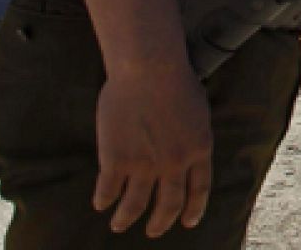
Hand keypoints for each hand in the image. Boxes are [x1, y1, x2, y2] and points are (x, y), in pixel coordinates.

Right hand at [92, 60, 212, 236]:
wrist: (150, 68)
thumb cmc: (175, 80)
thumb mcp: (198, 111)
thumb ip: (193, 136)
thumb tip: (188, 150)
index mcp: (199, 149)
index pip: (200, 189)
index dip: (194, 209)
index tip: (188, 222)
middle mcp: (174, 163)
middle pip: (170, 204)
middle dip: (161, 222)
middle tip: (154, 231)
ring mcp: (145, 165)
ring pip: (135, 206)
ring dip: (127, 219)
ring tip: (120, 225)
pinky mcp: (116, 161)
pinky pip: (108, 191)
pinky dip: (104, 200)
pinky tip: (101, 203)